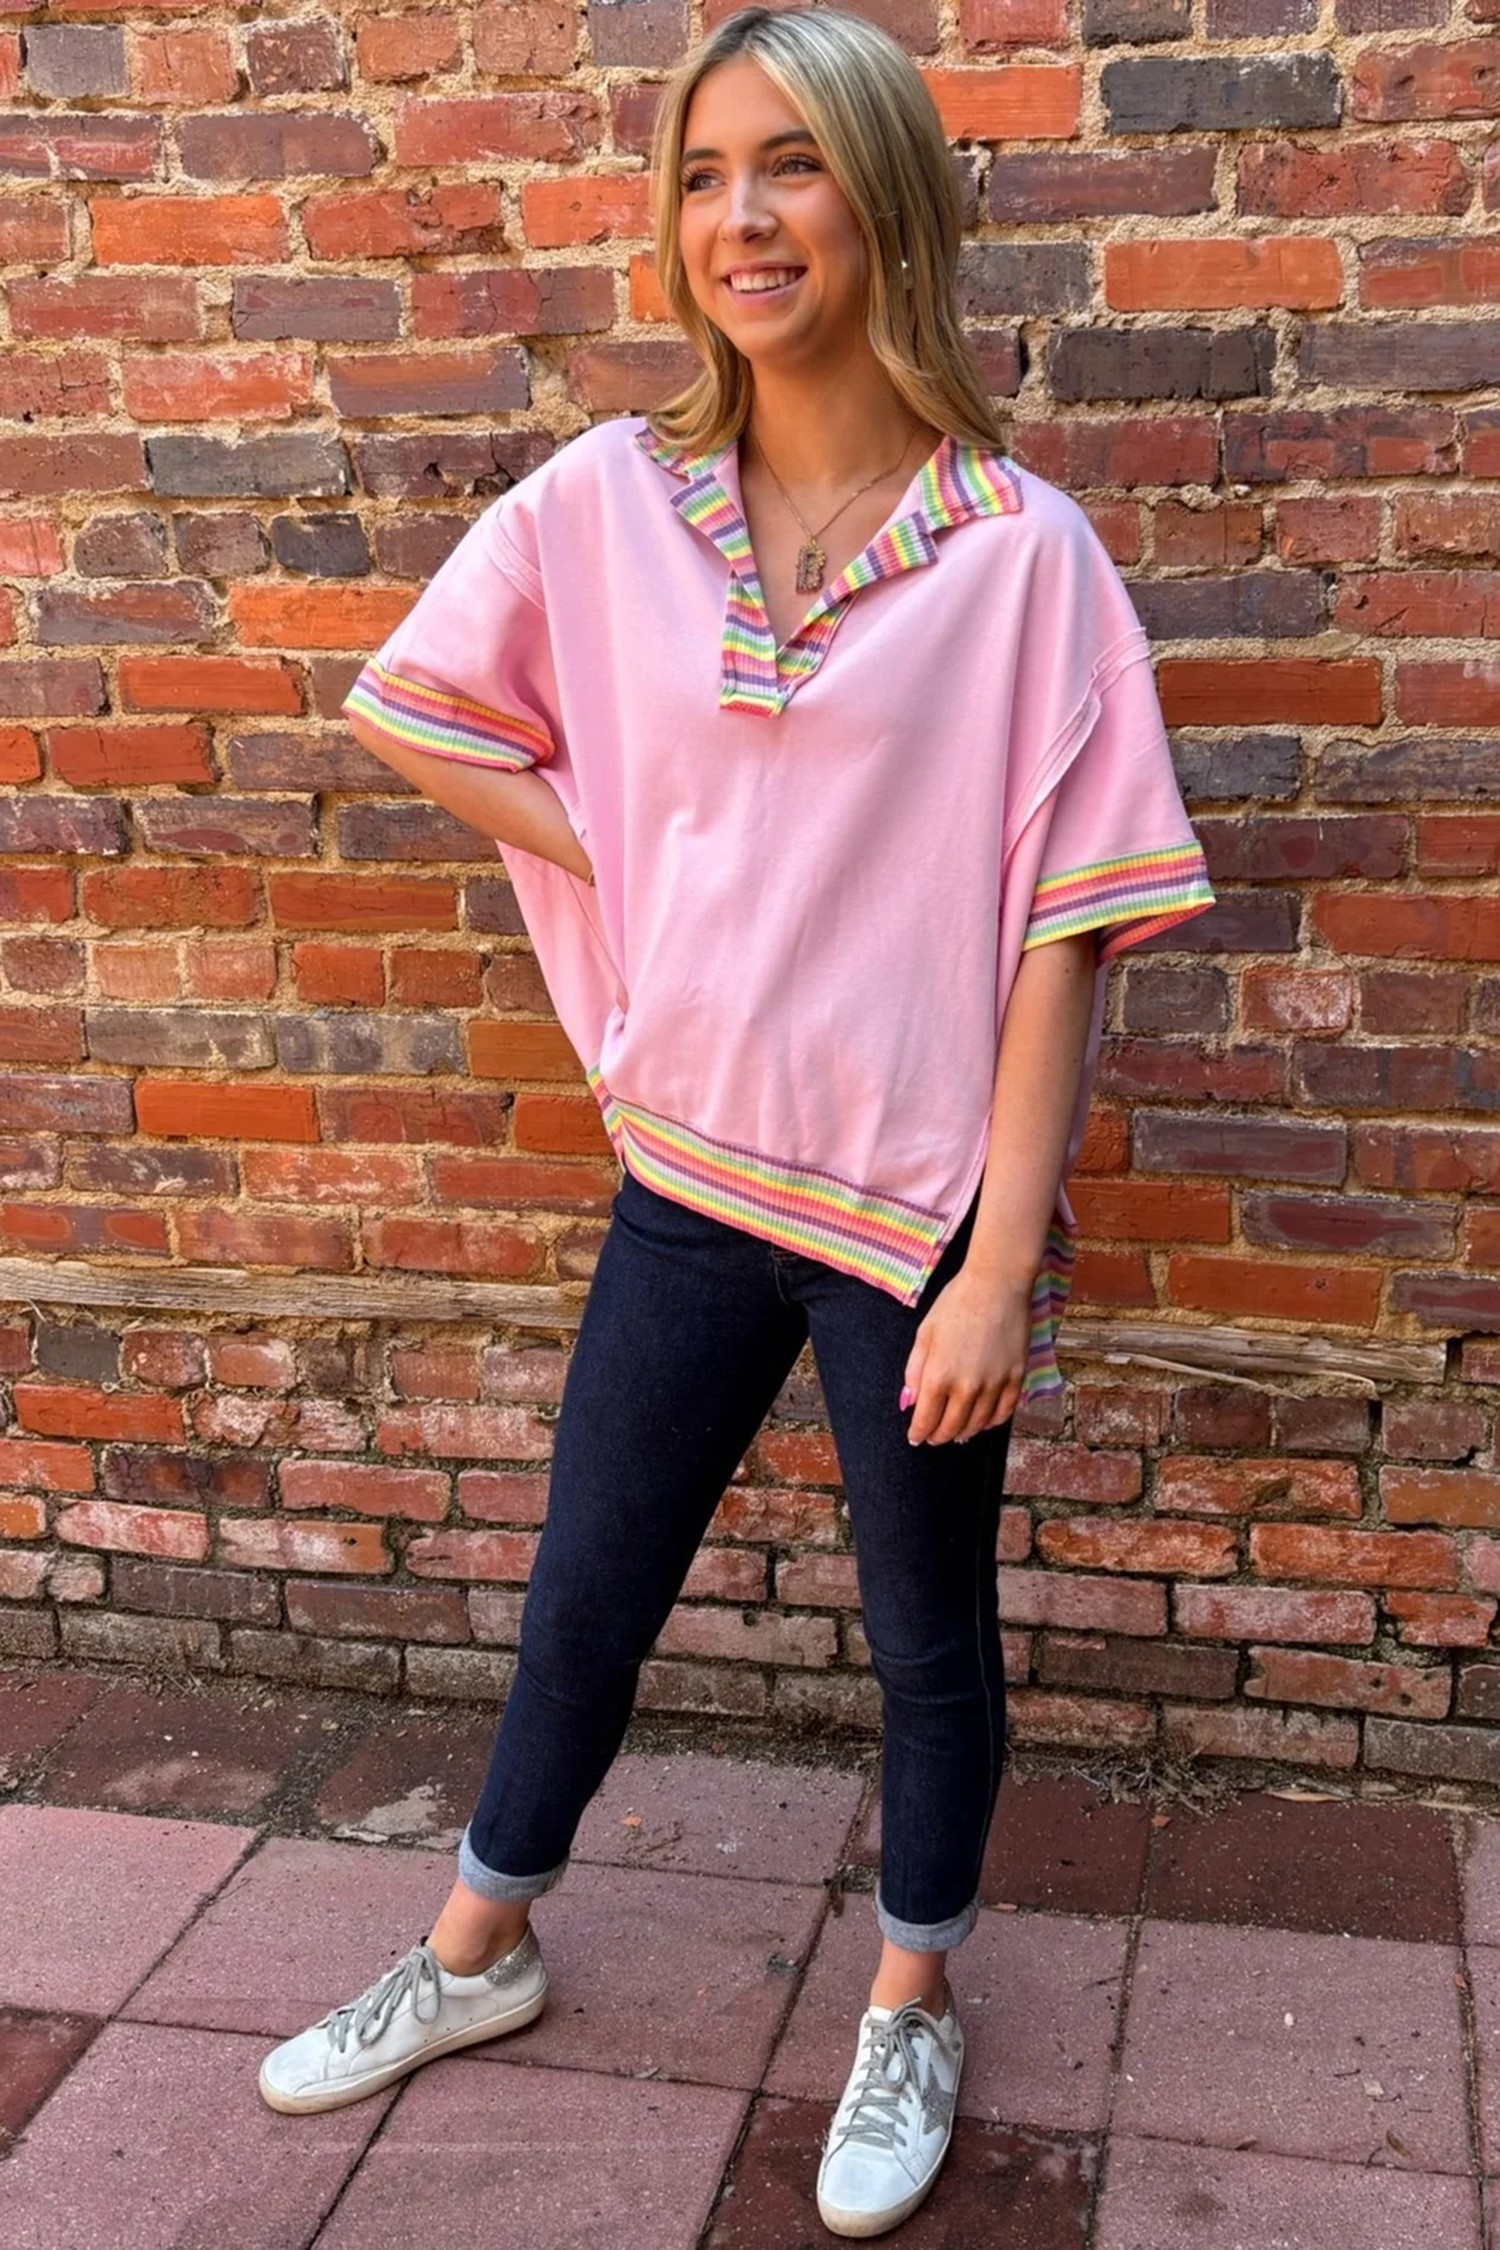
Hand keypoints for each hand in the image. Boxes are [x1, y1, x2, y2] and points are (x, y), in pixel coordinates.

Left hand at [901, 1267, 1031, 1445]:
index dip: (919, 1433)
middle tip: (933, 1437)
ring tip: (957, 1433)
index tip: (915, 1437)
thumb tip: (910, 1401)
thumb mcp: (925, 1334)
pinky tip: (983, 1421)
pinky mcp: (1016, 1377)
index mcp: (939, 1375)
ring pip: (978, 1425)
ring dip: (964, 1432)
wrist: (997, 1284)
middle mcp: (967, 1386)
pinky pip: (1004, 1413)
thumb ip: (915, 1371)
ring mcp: (995, 1384)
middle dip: (939, 1436)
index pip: (926, 1419)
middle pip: (952, 1427)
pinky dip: (991, 1422)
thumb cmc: (956, 1303)